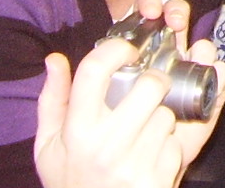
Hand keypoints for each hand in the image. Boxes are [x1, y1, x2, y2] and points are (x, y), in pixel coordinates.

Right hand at [33, 34, 224, 187]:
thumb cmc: (71, 180)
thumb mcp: (49, 145)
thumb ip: (53, 100)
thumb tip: (56, 59)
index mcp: (77, 130)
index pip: (95, 71)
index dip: (116, 49)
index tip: (127, 50)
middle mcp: (105, 145)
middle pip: (150, 85)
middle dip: (154, 81)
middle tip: (148, 90)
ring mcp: (133, 164)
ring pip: (166, 114)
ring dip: (161, 118)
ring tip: (143, 133)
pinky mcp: (156, 179)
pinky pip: (174, 144)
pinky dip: (168, 147)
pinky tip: (150, 157)